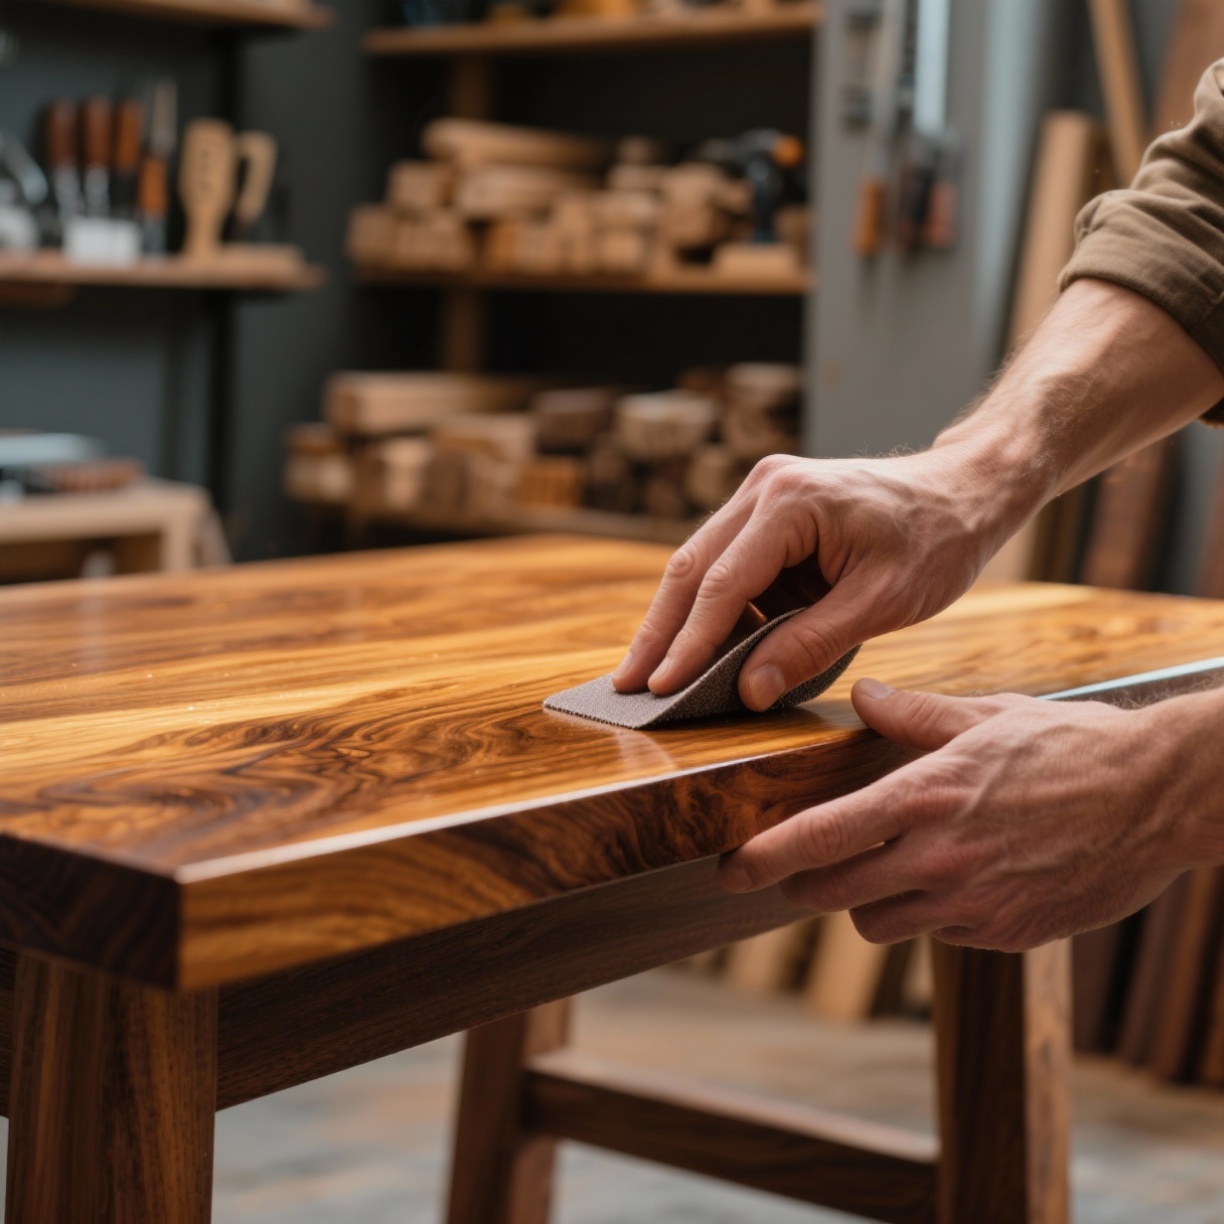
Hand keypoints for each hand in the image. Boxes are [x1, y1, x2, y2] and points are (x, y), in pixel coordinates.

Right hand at [611, 447, 1021, 710]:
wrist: (963, 490)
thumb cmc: (936, 539)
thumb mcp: (883, 600)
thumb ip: (813, 644)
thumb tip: (750, 691)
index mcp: (791, 501)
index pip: (723, 583)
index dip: (689, 643)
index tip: (661, 688)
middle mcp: (763, 487)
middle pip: (691, 568)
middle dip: (658, 632)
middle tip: (627, 687)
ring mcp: (760, 495)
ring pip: (699, 566)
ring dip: (677, 622)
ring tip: (650, 676)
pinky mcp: (768, 514)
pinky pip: (727, 566)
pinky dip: (711, 610)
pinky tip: (696, 650)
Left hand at [718, 678, 1208, 950]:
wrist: (1158, 798)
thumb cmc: (1071, 746)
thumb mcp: (986, 715)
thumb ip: (912, 715)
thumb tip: (862, 695)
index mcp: (926, 796)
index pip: (822, 836)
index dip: (766, 857)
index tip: (730, 868)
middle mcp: (941, 858)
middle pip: (836, 892)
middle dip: (807, 882)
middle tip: (797, 870)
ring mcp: (974, 903)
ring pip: (879, 924)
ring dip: (868, 901)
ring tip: (885, 867)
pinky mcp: (1006, 935)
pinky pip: (938, 934)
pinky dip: (929, 914)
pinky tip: (954, 880)